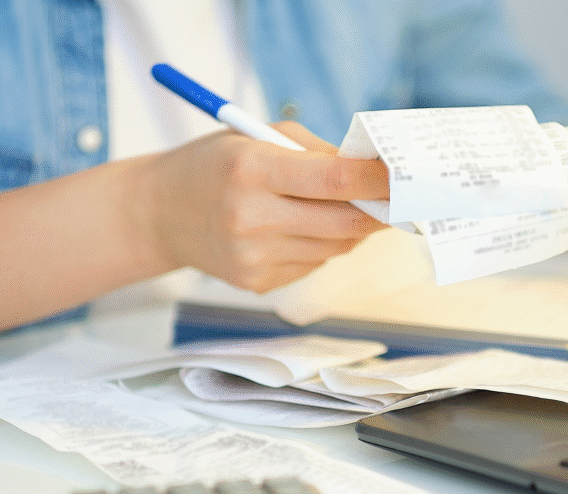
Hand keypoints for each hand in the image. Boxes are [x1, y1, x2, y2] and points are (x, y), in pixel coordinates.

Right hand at [130, 122, 388, 292]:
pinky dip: (319, 247)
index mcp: (252, 169)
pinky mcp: (255, 282)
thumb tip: (376, 177)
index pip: (335, 180)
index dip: (379, 180)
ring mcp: (252, 256)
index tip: (407, 178)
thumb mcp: (259, 138)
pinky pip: (313, 265)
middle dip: (378, 211)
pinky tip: (295, 229)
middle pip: (344, 223)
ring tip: (336, 209)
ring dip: (350, 230)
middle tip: (396, 200)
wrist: (160, 212)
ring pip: (334, 248)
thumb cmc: (218, 165)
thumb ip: (319, 154)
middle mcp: (250, 216)